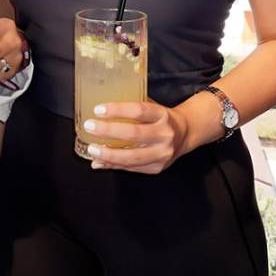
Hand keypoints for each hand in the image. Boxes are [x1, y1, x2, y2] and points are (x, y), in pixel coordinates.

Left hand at [81, 99, 198, 174]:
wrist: (185, 134)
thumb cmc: (161, 118)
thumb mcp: (151, 107)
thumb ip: (130, 108)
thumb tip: (100, 112)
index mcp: (162, 115)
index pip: (138, 110)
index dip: (117, 110)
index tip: (98, 110)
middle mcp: (165, 134)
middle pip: (134, 134)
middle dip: (108, 131)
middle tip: (90, 127)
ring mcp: (163, 153)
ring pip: (132, 156)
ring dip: (108, 154)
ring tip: (92, 150)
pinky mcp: (157, 167)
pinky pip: (132, 168)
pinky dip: (113, 165)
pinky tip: (100, 161)